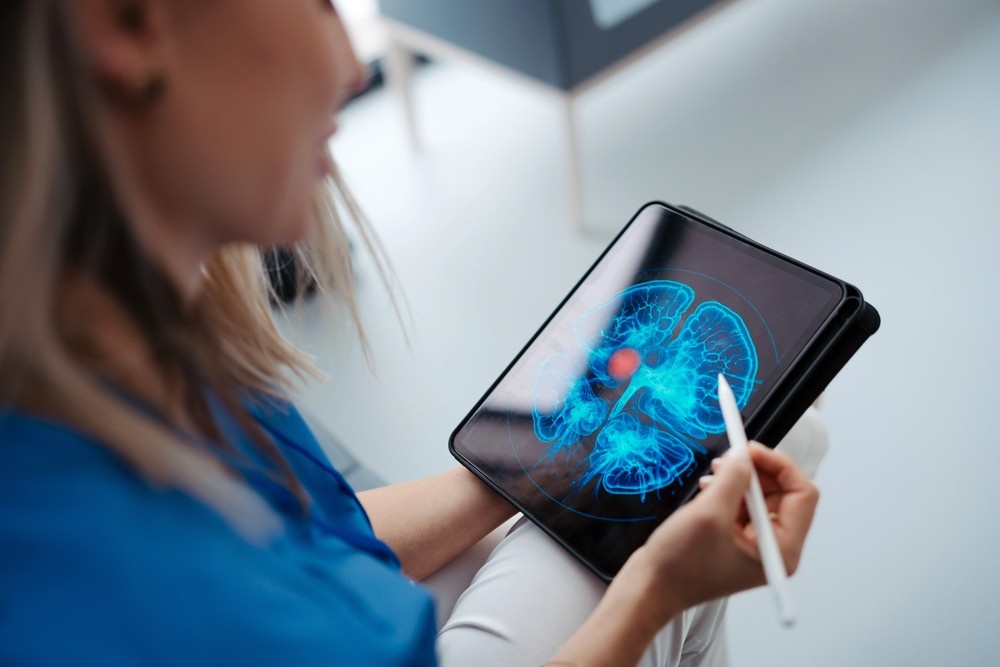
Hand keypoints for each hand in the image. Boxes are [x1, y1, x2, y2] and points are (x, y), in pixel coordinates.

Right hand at [622, 443, 818, 622]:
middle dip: (756, 472)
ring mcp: (755, 544)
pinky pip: (743, 505)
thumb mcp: (709, 513)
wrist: (652, 587)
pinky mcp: (737, 539)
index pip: (802, 494)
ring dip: (738, 480)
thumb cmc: (680, 565)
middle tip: (730, 458)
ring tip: (712, 478)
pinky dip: (727, 491)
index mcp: (781, 550)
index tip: (750, 450)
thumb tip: (745, 454)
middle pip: (783, 492)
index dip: (778, 466)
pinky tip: (707, 490)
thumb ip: (733, 478)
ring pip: (761, 496)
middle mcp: (774, 548)